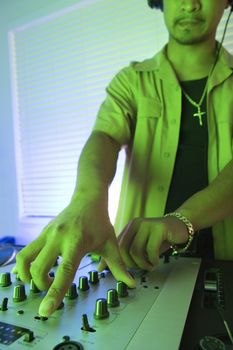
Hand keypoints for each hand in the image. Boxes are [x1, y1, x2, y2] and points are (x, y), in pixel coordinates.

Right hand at [12, 197, 135, 316]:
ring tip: (41, 279)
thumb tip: (131, 284)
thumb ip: (118, 266)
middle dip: (42, 286)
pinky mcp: (42, 232)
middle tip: (53, 287)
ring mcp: (47, 233)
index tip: (45, 310)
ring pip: (25, 258)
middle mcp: (58, 238)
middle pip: (38, 269)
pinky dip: (28, 264)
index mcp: (77, 243)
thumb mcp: (110, 243)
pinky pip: (27, 251)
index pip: (64, 272)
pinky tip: (41, 267)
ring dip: (28, 275)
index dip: (54, 292)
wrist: (87, 198)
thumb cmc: (99, 221)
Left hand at [99, 216, 188, 271]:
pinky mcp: (158, 228)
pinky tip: (156, 262)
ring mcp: (146, 225)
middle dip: (131, 264)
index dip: (119, 261)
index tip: (123, 272)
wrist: (178, 226)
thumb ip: (128, 254)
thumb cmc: (160, 238)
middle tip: (139, 268)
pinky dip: (153, 260)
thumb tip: (111, 268)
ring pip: (136, 250)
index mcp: (129, 228)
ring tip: (149, 266)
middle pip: (123, 249)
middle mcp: (135, 224)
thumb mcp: (142, 245)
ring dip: (143, 264)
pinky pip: (151, 249)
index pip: (116, 246)